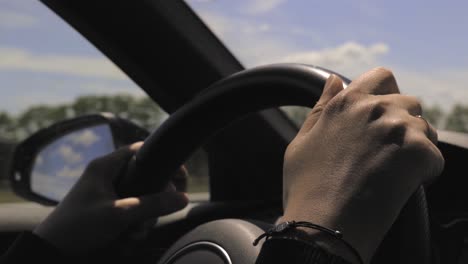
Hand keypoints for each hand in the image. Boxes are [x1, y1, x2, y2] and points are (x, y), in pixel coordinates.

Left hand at [33, 142, 187, 254]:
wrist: (52, 251)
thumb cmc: (78, 227)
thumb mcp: (119, 215)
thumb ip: (152, 205)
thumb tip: (183, 199)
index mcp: (105, 166)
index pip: (141, 151)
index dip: (162, 160)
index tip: (179, 176)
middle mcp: (107, 177)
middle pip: (145, 180)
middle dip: (151, 202)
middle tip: (150, 217)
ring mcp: (107, 195)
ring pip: (140, 200)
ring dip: (142, 219)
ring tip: (133, 233)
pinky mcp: (106, 211)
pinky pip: (131, 214)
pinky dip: (132, 227)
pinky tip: (126, 239)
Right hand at [281, 68, 443, 262]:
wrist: (322, 223)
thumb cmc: (306, 186)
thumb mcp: (303, 141)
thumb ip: (321, 107)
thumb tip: (334, 80)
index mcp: (346, 102)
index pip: (381, 77)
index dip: (386, 94)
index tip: (381, 116)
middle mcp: (374, 107)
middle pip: (409, 103)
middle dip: (403, 122)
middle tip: (385, 152)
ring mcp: (398, 128)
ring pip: (426, 129)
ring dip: (415, 146)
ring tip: (391, 171)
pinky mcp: (418, 152)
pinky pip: (434, 157)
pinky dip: (423, 172)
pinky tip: (399, 186)